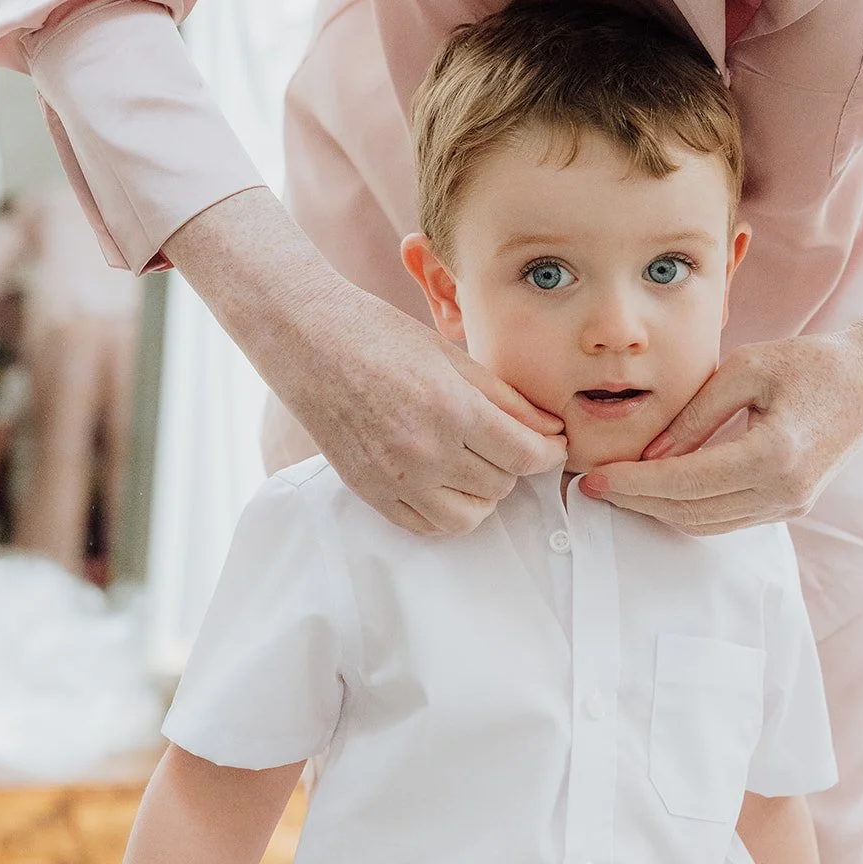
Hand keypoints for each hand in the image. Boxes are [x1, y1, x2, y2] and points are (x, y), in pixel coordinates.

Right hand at [164, 188, 565, 537]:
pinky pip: (426, 526)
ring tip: (475, 462)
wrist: (311, 344)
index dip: (549, 452)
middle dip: (514, 464)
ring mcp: (395, 479)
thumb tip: (550, 429)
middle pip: (501, 485)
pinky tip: (445, 480)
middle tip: (506, 440)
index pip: (525, 456)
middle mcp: (425, 452)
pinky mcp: (371, 493)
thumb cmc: (381, 338)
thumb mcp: (453, 357)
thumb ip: (506, 399)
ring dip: (483, 494)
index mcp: (451, 409)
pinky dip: (446, 510)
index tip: (552, 443)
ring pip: (469, 516)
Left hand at [578, 270, 862, 532]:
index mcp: (775, 454)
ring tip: (617, 489)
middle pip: (691, 511)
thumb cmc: (808, 362)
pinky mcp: (791, 506)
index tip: (593, 478)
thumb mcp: (744, 370)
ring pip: (707, 524)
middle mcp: (785, 491)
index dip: (634, 483)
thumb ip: (694, 416)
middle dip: (636, 501)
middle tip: (591, 486)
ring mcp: (791, 505)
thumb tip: (650, 456)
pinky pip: (727, 519)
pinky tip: (657, 489)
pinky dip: (687, 509)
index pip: (686, 482)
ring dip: (658, 510)